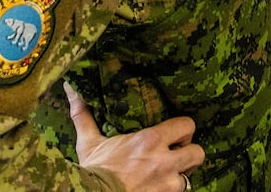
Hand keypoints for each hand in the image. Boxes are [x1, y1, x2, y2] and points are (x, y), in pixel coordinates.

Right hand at [66, 82, 203, 191]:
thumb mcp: (89, 142)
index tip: (175, 133)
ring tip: (168, 175)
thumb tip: (72, 89)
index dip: (184, 129)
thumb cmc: (93, 171)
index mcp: (150, 141)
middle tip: (177, 155)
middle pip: (198, 152)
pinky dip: (171, 191)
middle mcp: (165, 162)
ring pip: (190, 178)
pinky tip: (159, 187)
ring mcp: (168, 185)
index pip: (187, 125)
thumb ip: (85, 115)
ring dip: (181, 176)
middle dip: (189, 154)